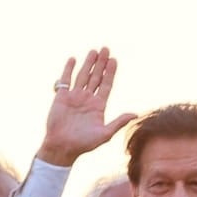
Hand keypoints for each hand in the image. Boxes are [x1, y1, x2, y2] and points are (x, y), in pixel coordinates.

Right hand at [37, 49, 137, 167]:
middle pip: (96, 76)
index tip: (114, 60)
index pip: (106, 84)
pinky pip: (66, 80)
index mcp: (98, 106)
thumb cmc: (84, 144)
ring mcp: (74, 96)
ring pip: (83, 75)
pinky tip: (73, 59)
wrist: (62, 147)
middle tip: (106, 49)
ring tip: (94, 51)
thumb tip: (135, 114)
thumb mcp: (104, 134)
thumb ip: (118, 122)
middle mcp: (87, 99)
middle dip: (101, 63)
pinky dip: (69, 69)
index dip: (110, 72)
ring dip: (88, 63)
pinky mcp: (62, 97)